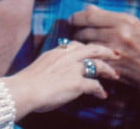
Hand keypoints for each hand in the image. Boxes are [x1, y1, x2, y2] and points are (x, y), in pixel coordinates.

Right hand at [4, 41, 118, 118]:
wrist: (24, 90)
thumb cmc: (27, 83)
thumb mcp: (40, 66)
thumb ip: (50, 65)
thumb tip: (53, 71)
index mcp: (56, 52)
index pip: (76, 45)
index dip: (87, 47)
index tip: (93, 50)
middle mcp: (66, 56)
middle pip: (91, 48)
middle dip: (105, 51)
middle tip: (114, 54)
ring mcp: (72, 69)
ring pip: (97, 64)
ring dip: (108, 70)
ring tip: (114, 75)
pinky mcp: (76, 82)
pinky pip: (94, 85)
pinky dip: (100, 90)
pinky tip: (103, 95)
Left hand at [70, 5, 139, 126]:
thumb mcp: (134, 26)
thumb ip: (109, 16)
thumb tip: (88, 7)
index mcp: (125, 21)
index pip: (91, 16)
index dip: (77, 17)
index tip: (72, 19)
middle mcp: (119, 34)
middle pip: (85, 30)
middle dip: (77, 31)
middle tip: (75, 32)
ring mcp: (115, 51)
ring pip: (86, 45)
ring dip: (80, 45)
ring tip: (80, 44)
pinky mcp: (112, 67)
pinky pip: (91, 59)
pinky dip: (86, 57)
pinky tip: (87, 56)